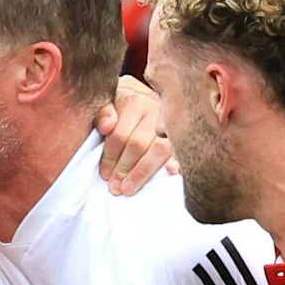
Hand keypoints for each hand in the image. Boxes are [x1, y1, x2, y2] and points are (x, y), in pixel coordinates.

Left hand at [96, 75, 176, 196]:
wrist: (144, 96)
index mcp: (134, 101)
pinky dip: (176, 161)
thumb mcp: (109, 104)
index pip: (119, 134)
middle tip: (115, 187)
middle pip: (138, 144)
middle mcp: (154, 109)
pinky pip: (179, 150)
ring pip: (158, 149)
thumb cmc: (123, 106)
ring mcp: (169, 122)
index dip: (110, 157)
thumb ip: (103, 113)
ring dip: (143, 172)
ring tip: (129, 189)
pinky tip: (171, 171)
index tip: (104, 175)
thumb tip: (107, 126)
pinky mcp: (181, 135)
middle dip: (124, 168)